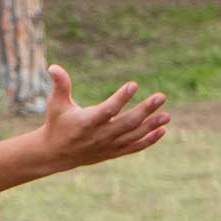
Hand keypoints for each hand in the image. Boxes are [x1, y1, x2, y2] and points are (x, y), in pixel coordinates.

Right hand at [37, 66, 167, 171]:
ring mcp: (108, 146)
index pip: (107, 110)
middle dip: (145, 110)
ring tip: (167, 115)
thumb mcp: (56, 104)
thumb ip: (60, 85)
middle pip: (127, 123)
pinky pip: (134, 147)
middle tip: (161, 96)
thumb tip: (53, 66)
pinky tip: (162, 130)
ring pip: (134, 135)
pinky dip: (149, 140)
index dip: (121, 98)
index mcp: (86, 122)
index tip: (133, 84)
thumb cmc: (57, 123)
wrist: (56, 154)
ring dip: (151, 125)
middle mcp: (100, 136)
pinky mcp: (113, 152)